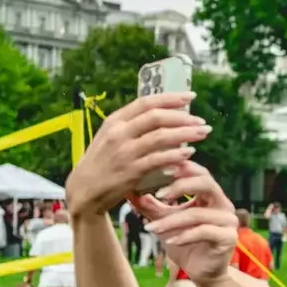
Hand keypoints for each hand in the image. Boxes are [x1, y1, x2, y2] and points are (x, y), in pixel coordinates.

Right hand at [65, 92, 207, 216]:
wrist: (84, 190)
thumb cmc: (102, 162)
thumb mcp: (110, 137)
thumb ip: (132, 125)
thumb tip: (163, 114)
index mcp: (115, 121)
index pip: (146, 102)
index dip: (170, 98)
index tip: (190, 96)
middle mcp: (119, 133)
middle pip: (157, 117)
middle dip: (183, 117)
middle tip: (201, 121)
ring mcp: (124, 152)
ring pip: (161, 137)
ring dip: (186, 134)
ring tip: (202, 134)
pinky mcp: (131, 172)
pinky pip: (159, 160)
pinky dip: (176, 156)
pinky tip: (189, 154)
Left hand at [140, 166, 236, 286]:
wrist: (201, 273)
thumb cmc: (185, 243)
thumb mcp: (165, 222)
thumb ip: (152, 206)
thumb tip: (131, 191)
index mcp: (211, 196)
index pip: (200, 173)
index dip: (182, 168)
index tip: (160, 170)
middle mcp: (223, 204)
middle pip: (206, 183)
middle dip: (181, 186)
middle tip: (159, 194)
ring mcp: (228, 221)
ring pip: (198, 213)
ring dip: (172, 221)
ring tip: (151, 228)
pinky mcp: (228, 238)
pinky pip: (205, 232)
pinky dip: (185, 236)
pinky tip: (170, 241)